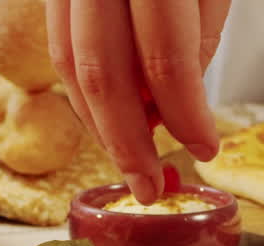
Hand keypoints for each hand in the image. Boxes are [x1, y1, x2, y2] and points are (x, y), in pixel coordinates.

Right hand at [47, 0, 230, 203]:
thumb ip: (193, 43)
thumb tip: (170, 111)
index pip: (163, 59)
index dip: (185, 114)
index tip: (204, 147)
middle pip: (102, 75)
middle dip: (128, 144)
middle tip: (149, 186)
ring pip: (69, 66)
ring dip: (100, 125)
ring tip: (133, 158)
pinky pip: (59, 46)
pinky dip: (85, 91)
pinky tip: (113, 115)